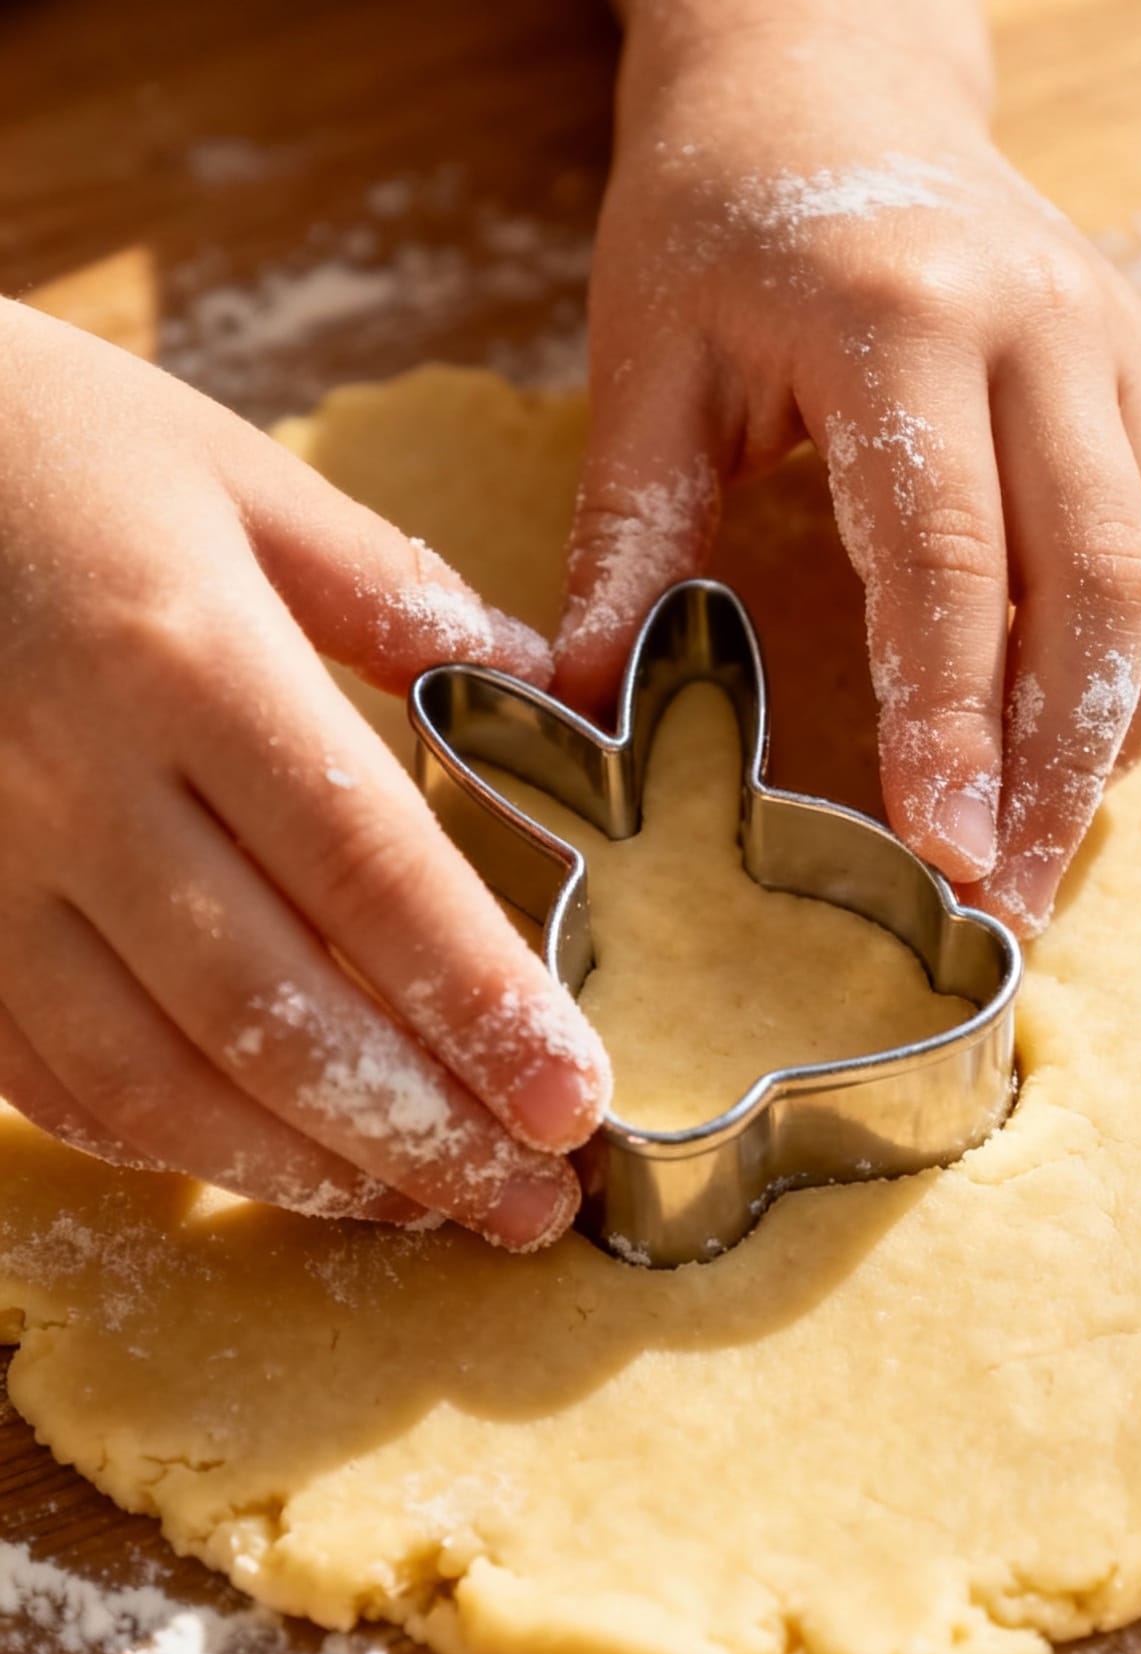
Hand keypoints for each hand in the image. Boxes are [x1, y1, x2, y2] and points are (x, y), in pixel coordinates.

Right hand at [0, 303, 610, 1243]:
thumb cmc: (47, 445)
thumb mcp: (234, 473)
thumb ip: (393, 592)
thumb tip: (544, 691)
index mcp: (186, 658)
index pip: (365, 871)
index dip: (478, 1004)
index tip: (575, 1103)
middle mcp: (77, 784)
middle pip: (271, 1010)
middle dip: (418, 1132)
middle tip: (531, 1207)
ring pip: (153, 1079)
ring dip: (300, 1169)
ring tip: (420, 1205)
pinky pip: (45, 1079)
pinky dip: (162, 1143)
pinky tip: (262, 1162)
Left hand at [554, 31, 1140, 933]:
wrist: (823, 72)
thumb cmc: (712, 223)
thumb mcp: (639, 364)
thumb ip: (626, 540)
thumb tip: (584, 715)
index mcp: (899, 315)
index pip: (949, 550)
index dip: (950, 713)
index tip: (942, 846)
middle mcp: (1041, 323)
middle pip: (1101, 577)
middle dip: (1060, 759)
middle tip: (1005, 901)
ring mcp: (1117, 339)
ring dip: (1125, 724)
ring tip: (1051, 848)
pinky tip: (1092, 740)